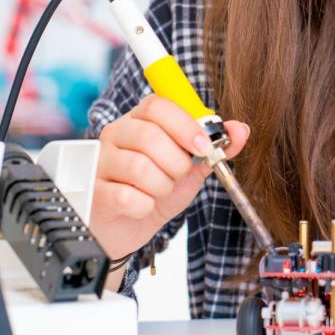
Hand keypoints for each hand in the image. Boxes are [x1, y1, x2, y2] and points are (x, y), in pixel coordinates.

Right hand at [91, 94, 249, 259]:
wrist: (129, 228)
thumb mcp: (191, 168)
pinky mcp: (94, 192)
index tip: (203, 146)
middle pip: (149, 136)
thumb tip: (241, 129)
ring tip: (158, 191)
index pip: (156, 106)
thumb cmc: (156, 191)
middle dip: (176, 163)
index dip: (184, 125)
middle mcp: (113, 136)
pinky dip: (145, 206)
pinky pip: (128, 197)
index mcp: (137, 121)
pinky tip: (141, 207)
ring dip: (161, 187)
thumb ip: (215, 147)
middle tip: (178, 176)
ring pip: (140, 168)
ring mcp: (99, 163)